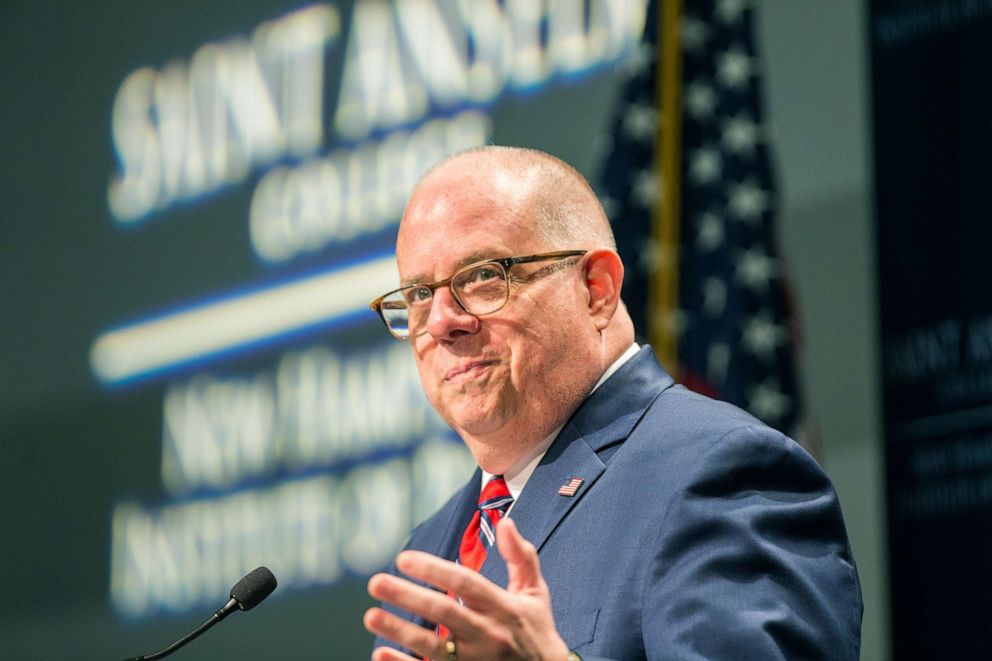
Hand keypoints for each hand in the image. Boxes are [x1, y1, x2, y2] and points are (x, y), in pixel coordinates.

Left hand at [364, 517, 569, 659]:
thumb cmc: (537, 631)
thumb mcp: (535, 593)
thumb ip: (521, 557)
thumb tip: (507, 523)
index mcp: (503, 607)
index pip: (466, 583)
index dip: (435, 570)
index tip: (404, 558)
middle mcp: (488, 634)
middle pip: (444, 613)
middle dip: (408, 596)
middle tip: (376, 582)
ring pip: (433, 647)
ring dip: (400, 631)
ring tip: (371, 616)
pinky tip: (380, 654)